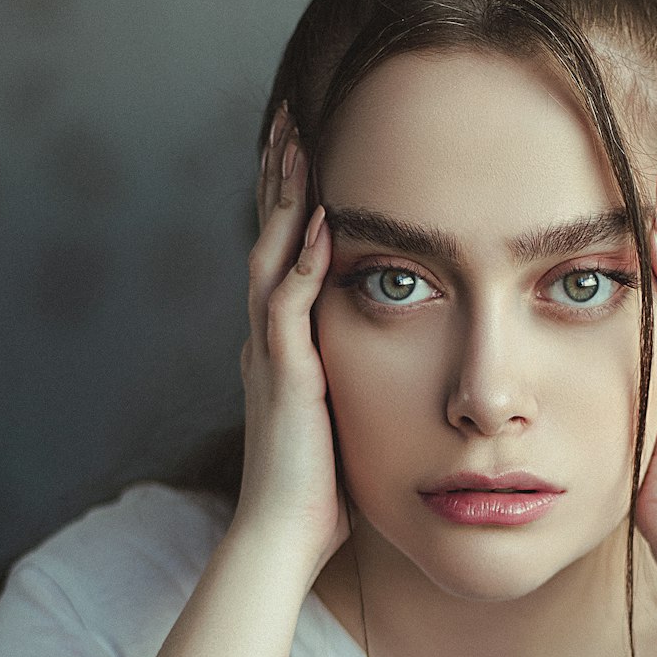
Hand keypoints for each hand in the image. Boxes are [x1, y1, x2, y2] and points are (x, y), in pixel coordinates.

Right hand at [233, 105, 348, 582]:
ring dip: (284, 199)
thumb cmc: (320, 489)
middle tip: (293, 120)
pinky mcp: (284, 378)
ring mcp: (271, 357)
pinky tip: (321, 221)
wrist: (285, 535)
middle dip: (281, 179)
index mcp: (283, 348)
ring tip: (297, 141)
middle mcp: (268, 341)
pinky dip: (303, 262)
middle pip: (271, 241)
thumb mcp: (340, 419)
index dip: (292, 204)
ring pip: (270, 258)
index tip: (310, 156)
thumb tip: (387, 364)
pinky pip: (289, 306)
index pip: (285, 258)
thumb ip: (349, 381)